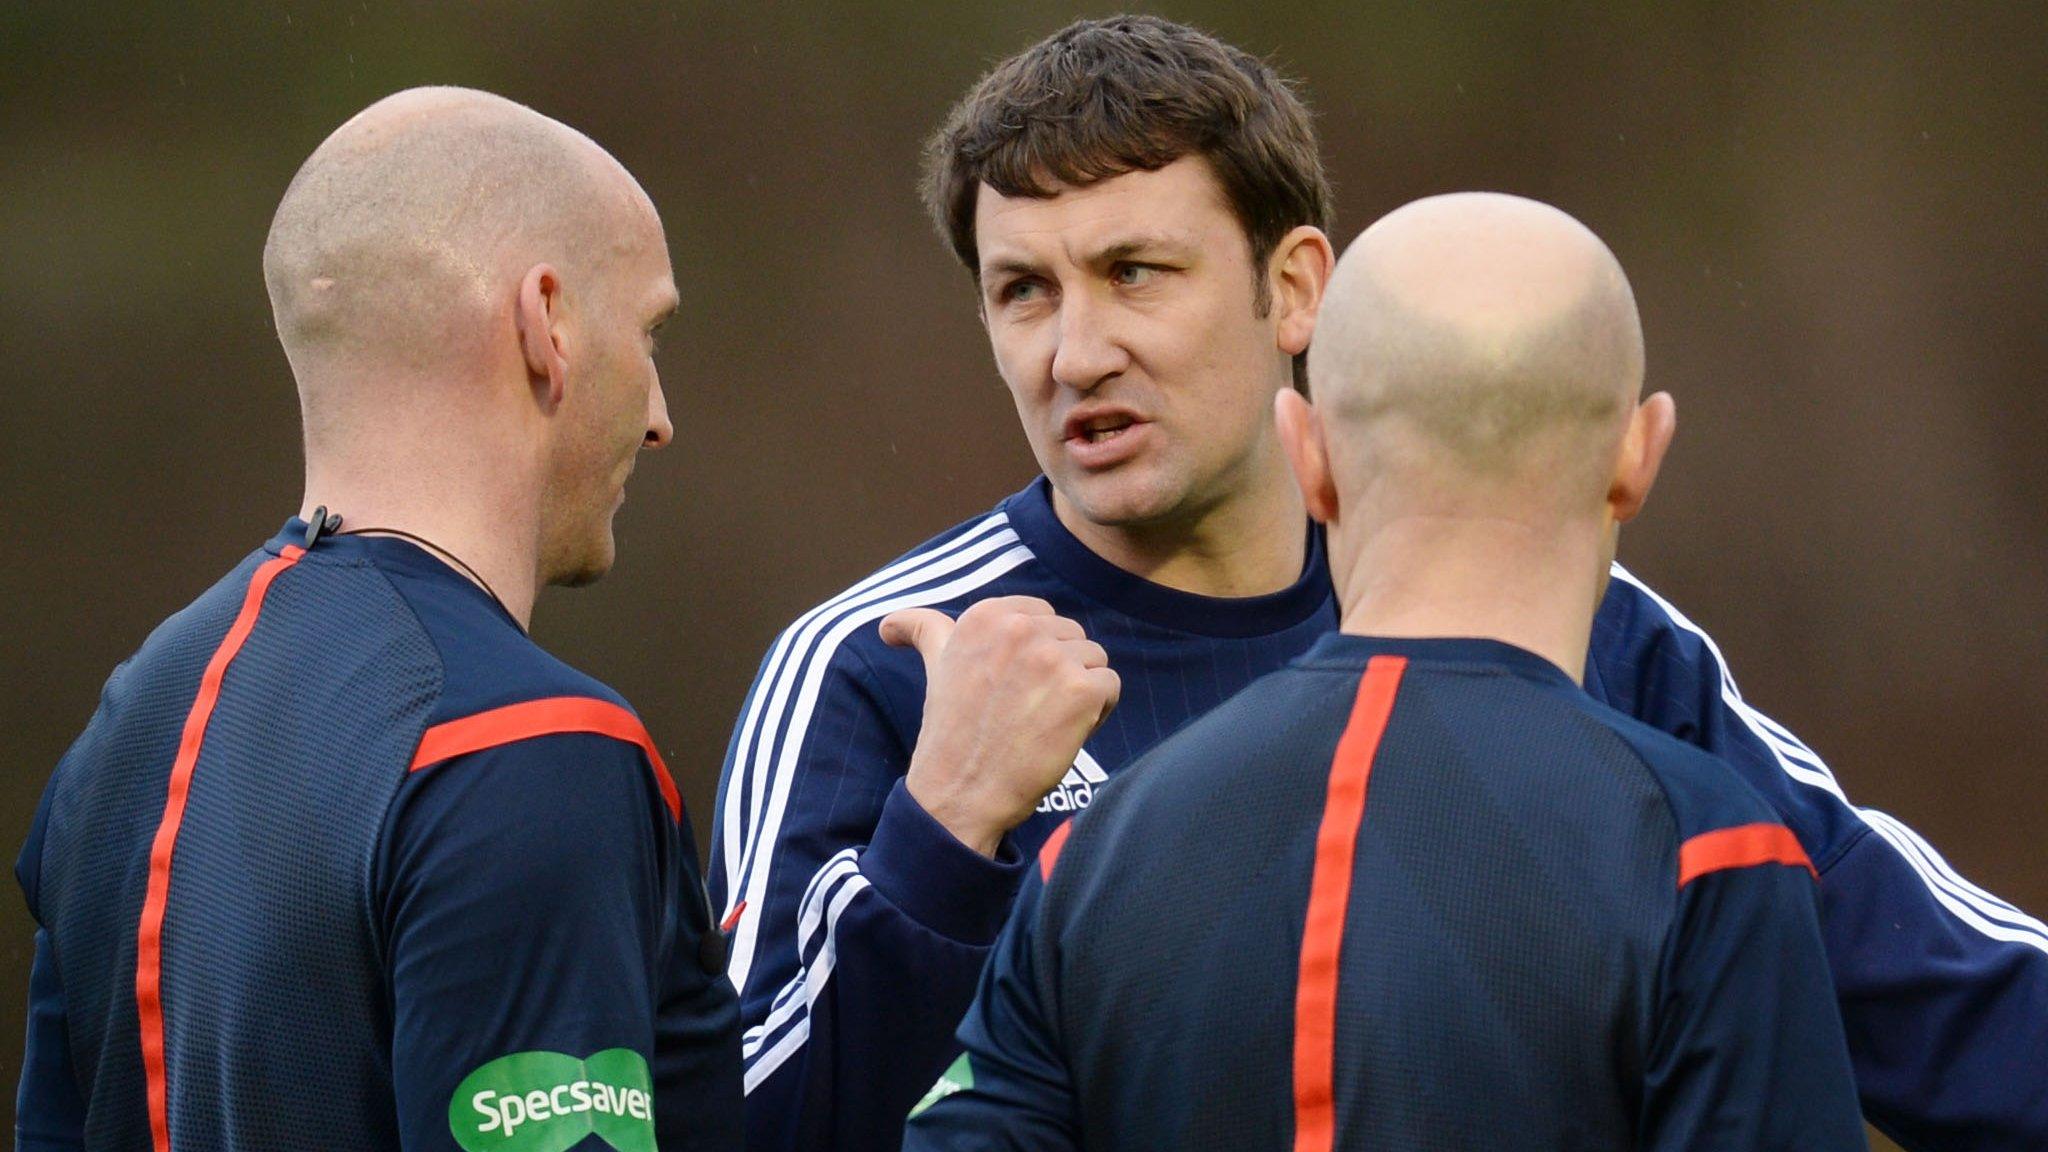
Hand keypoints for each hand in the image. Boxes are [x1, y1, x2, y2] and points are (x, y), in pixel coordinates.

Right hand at [880, 597, 1119, 856]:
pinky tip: (1063, 734)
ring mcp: (1052, 658)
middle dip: (1059, 672)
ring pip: (1094, 661)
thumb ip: (923, 631)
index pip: (1045, 617)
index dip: (1036, 655)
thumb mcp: (935, 668)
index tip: (1010, 687)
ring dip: (1078, 693)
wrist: (960, 793)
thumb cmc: (952, 732)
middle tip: (1023, 711)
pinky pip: (1110, 687)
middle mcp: (1020, 627)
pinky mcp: (1081, 690)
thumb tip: (889, 626)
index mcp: (987, 615)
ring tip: (1041, 722)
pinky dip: (1097, 714)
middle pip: (1072, 637)